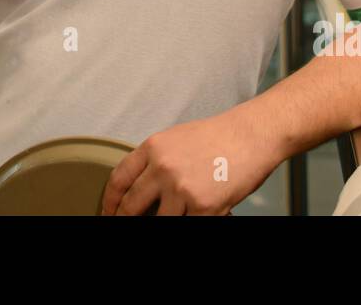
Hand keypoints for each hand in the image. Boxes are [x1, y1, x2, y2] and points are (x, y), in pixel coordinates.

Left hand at [102, 106, 281, 215]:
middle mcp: (163, 168)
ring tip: (178, 210)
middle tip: (126, 223)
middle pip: (131, 205)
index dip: (110, 201)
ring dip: (166, 220)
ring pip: (160, 221)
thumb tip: (138, 187)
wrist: (252, 136)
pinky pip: (187, 225)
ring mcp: (182, 189)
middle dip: (126, 219)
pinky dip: (192, 221)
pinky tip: (200, 212)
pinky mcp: (203, 207)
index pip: (118, 180)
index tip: (108, 212)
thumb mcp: (176, 138)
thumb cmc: (218, 136)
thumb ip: (155, 160)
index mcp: (153, 148)